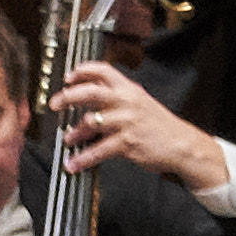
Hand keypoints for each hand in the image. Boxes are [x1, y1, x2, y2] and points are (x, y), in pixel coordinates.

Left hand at [49, 60, 234, 198]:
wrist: (181, 144)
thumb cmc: (157, 125)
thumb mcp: (139, 104)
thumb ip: (116, 100)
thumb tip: (86, 103)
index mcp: (129, 89)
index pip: (104, 71)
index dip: (83, 71)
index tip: (68, 76)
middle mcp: (127, 102)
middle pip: (91, 92)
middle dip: (68, 96)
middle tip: (55, 104)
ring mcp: (127, 122)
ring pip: (91, 122)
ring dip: (74, 133)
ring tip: (67, 140)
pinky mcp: (127, 142)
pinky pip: (98, 150)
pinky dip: (82, 159)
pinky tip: (73, 164)